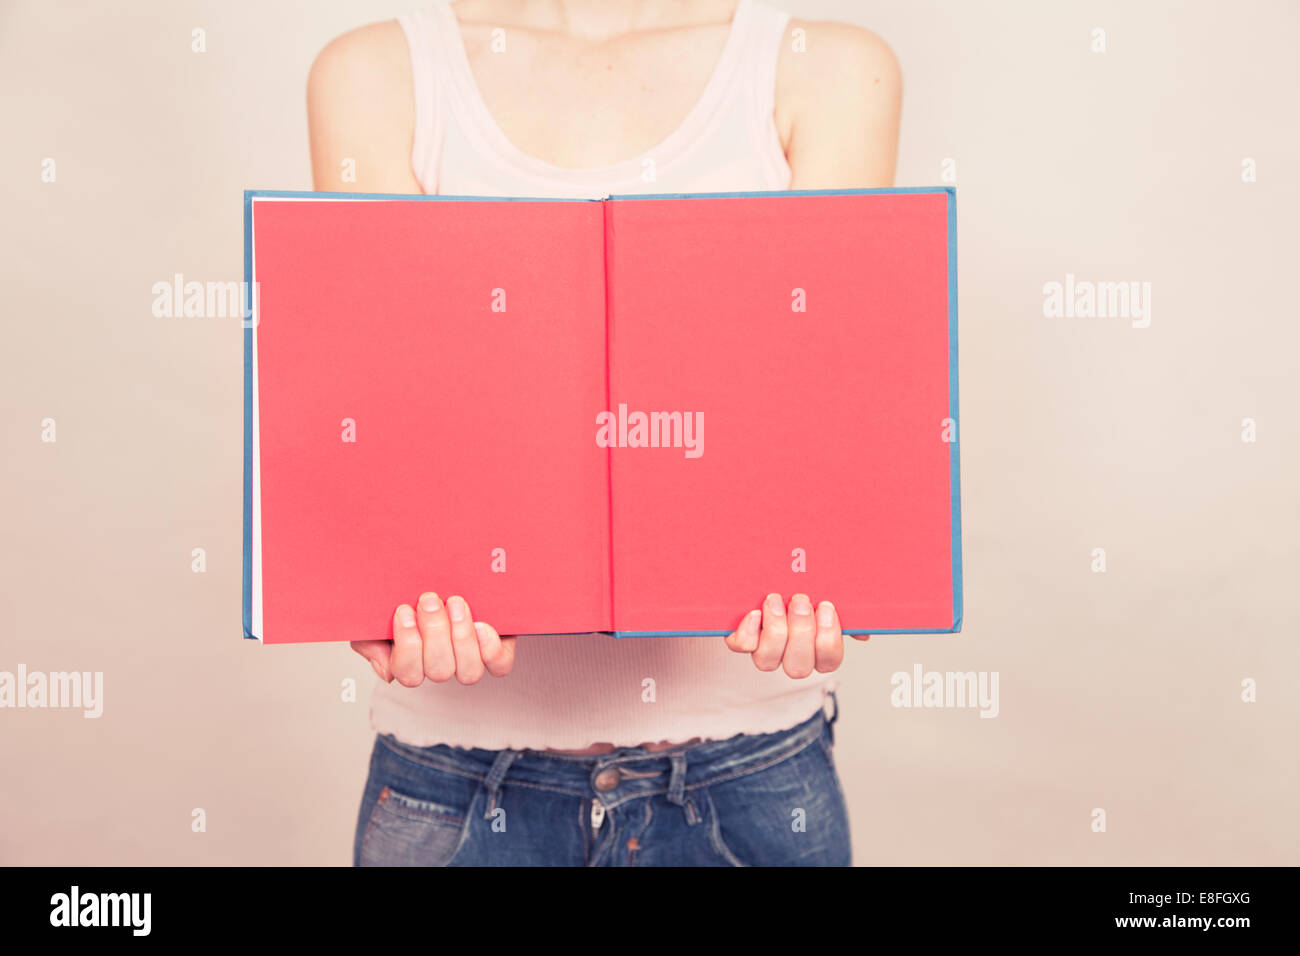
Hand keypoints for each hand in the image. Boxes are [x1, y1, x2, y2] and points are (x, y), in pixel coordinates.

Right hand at [351, 592, 515, 685]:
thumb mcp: (376, 612)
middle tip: (429, 599)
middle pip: (439, 671)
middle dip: (434, 633)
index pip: (408, 673)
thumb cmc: (405, 593)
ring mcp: (469, 657)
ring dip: (461, 637)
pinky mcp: (495, 647)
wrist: (439, 564)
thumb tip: (387, 672)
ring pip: (468, 672)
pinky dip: (490, 648)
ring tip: (455, 603)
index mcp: (411, 659)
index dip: (407, 645)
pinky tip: (482, 624)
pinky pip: (498, 664)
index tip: (404, 610)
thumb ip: (369, 641)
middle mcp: (440, 664)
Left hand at [724, 593, 868, 677]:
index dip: (828, 639)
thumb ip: (848, 610)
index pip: (829, 660)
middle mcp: (791, 655)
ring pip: (768, 662)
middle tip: (800, 600)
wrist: (768, 569)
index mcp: (817, 649)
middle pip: (799, 667)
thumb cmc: (803, 582)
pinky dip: (748, 632)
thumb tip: (863, 633)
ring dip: (775, 631)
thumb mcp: (829, 590)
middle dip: (801, 633)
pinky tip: (754, 613)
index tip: (826, 607)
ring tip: (775, 600)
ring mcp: (765, 649)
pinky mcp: (742, 639)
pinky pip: (742, 647)